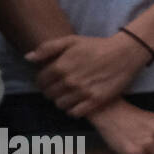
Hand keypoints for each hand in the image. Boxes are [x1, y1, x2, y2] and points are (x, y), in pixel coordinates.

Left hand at [27, 33, 150, 115]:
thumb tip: (28, 58)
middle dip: (52, 91)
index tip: (51, 79)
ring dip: (62, 101)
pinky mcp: (96, 101)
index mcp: (60, 67)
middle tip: (61, 87)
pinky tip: (78, 102)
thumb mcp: (72, 40)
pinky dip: (73, 110)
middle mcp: (69, 81)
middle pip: (49, 95)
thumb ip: (48, 48)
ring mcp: (82, 92)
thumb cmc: (97, 45)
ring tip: (70, 95)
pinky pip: (75, 113)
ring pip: (60, 105)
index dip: (44, 81)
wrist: (125, 53)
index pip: (40, 81)